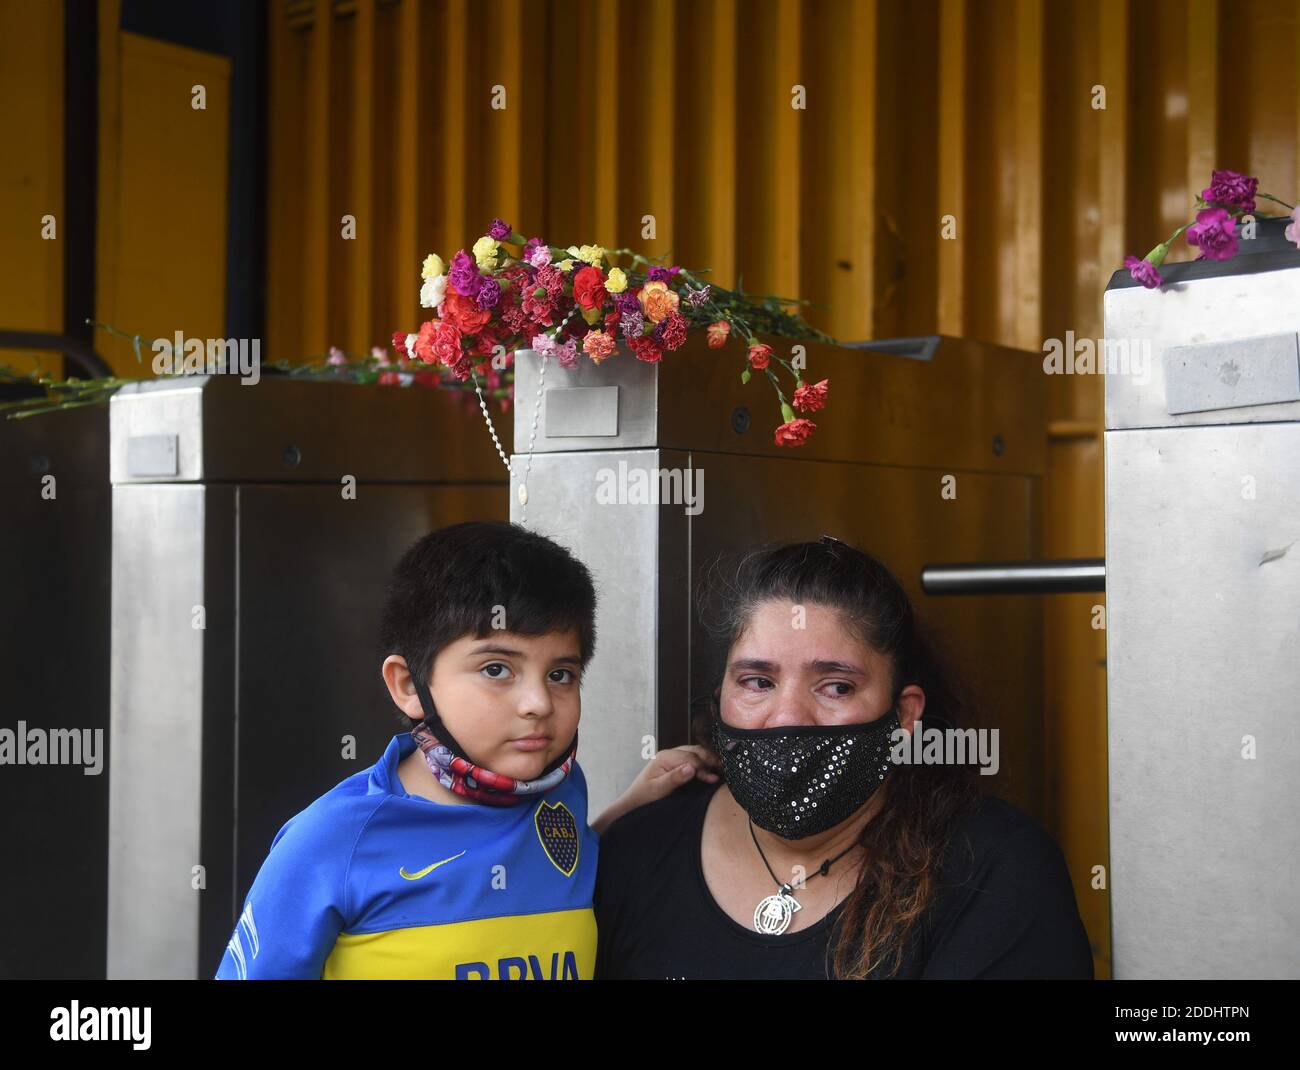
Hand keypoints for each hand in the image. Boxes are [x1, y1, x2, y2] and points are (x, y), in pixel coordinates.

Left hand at [590, 744, 721, 834]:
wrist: (632, 804)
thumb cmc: (643, 798)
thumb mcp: (658, 790)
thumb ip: (675, 778)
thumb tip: (692, 768)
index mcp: (665, 757)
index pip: (691, 758)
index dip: (704, 767)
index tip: (714, 779)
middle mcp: (669, 754)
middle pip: (695, 751)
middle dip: (710, 760)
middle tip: (724, 771)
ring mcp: (672, 758)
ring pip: (695, 753)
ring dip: (708, 761)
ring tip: (721, 770)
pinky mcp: (674, 765)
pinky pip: (692, 760)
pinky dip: (703, 764)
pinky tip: (711, 772)